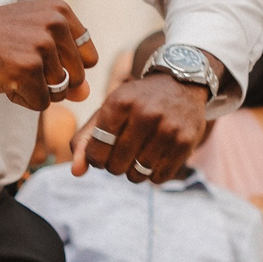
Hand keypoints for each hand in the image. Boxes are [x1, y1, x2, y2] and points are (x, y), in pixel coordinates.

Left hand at [73, 59, 213, 184]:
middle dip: (115, 165)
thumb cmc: (137, 102)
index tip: (102, 151)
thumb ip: (85, 140)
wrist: (181, 83)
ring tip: (139, 153)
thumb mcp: (108, 111)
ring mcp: (168, 128)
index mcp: (119, 102)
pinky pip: (158, 178)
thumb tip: (76, 172)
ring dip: (134, 171)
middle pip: (116, 167)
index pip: (96, 151)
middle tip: (123, 152)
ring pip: (138, 175)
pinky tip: (156, 156)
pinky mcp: (186, 142)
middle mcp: (145, 113)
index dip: (96, 158)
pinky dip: (153, 174)